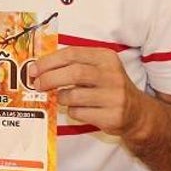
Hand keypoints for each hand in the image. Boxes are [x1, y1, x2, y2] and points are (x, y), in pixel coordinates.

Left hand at [28, 46, 150, 139]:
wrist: (137, 113)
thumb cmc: (108, 87)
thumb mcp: (98, 68)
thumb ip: (73, 64)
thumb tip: (39, 68)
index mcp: (106, 57)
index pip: (72, 54)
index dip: (49, 62)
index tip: (34, 69)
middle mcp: (112, 75)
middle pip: (73, 73)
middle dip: (50, 78)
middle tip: (37, 84)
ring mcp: (114, 96)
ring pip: (73, 96)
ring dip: (61, 98)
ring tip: (62, 98)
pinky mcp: (112, 116)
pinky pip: (79, 113)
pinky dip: (72, 112)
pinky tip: (79, 110)